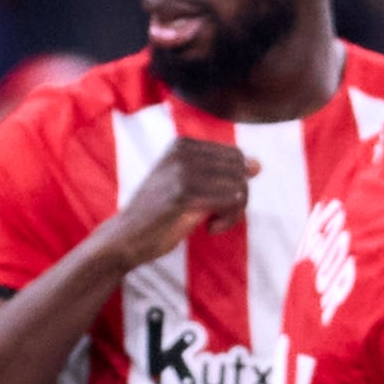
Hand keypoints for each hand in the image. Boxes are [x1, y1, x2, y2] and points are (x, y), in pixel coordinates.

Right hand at [100, 133, 253, 271]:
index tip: (216, 203)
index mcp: (182, 144)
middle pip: (241, 169)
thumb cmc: (158, 215)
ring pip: (240, 186)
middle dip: (238, 197)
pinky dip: (228, 220)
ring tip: (213, 223)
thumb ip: (219, 172)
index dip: (234, 183)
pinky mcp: (184, 194)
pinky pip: (233, 201)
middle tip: (219, 216)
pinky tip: (209, 228)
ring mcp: (182, 171)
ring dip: (234, 212)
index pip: (235, 156)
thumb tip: (258, 164)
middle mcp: (182, 152)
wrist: (125, 238)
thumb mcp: (187, 185)